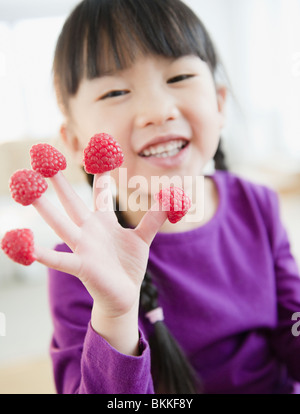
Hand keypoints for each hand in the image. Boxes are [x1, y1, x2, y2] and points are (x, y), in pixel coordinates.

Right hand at [34, 170, 166, 319]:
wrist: (123, 296)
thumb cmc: (128, 266)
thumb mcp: (143, 238)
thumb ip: (154, 218)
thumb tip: (173, 198)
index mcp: (103, 221)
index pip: (101, 190)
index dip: (101, 170)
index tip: (98, 148)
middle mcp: (89, 231)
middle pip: (72, 201)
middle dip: (59, 180)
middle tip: (43, 158)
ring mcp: (83, 248)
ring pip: (61, 224)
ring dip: (44, 208)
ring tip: (27, 190)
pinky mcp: (82, 267)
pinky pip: (59, 260)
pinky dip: (43, 255)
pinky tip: (26, 248)